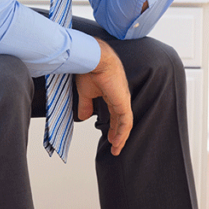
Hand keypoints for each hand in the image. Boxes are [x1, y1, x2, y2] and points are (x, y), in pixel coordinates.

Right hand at [75, 39, 131, 155]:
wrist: (94, 59)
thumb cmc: (90, 69)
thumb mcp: (85, 92)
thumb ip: (85, 105)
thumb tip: (82, 117)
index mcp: (112, 95)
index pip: (115, 114)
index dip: (113, 127)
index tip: (109, 137)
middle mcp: (120, 98)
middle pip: (122, 121)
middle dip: (118, 134)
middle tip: (115, 146)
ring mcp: (123, 100)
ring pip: (125, 123)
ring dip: (121, 137)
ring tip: (116, 148)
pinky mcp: (123, 102)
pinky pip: (126, 121)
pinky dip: (122, 133)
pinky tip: (118, 141)